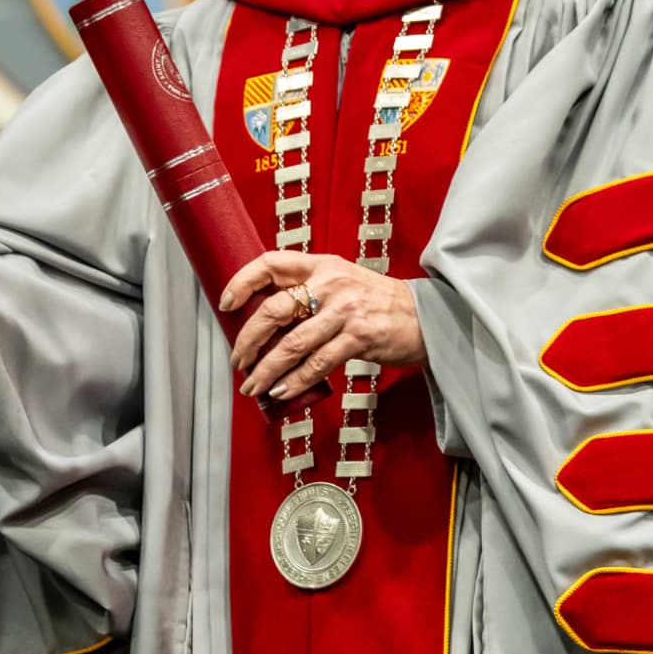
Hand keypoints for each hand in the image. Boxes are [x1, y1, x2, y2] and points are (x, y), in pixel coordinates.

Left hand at [220, 252, 426, 400]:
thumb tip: (264, 322)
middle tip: (237, 359)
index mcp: (322, 265)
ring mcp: (345, 310)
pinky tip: (281, 390)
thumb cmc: (376, 303)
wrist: (427, 317)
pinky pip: (317, 363)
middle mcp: (331, 284)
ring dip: (266, 370)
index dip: (242, 282)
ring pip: (291, 344)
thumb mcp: (342, 283)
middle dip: (247, 340)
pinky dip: (295, 380)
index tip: (225, 303)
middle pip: (273, 310)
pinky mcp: (359, 337)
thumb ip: (308, 292)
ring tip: (252, 385)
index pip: (270, 263)